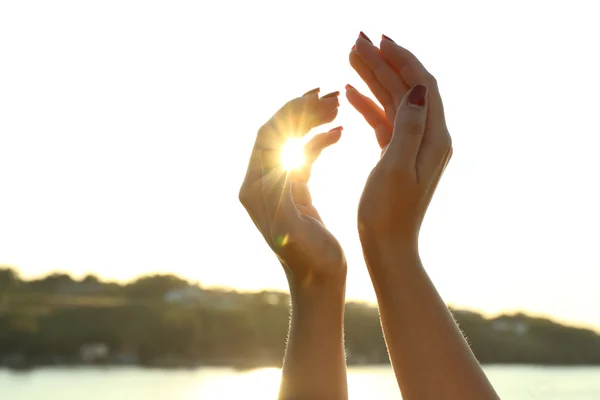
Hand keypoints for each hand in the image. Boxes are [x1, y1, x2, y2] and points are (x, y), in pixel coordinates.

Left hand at [239, 89, 345, 285]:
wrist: (318, 285)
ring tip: (337, 107)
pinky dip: (319, 141)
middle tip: (332, 97)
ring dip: (311, 122)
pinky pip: (303, 155)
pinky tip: (338, 133)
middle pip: (277, 132)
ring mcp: (276, 186)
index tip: (317, 95)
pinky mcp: (293, 191)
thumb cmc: (309, 261)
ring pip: (291, 140)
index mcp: (255, 189)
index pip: (267, 135)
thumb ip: (284, 193)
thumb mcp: (294, 228)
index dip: (290, 111)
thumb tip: (283, 156)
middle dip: (302, 111)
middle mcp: (260, 184)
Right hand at [346, 33, 452, 252]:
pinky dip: (368, 104)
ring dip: (373, 79)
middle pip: (407, 88)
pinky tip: (350, 93)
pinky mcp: (397, 154)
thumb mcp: (396, 169)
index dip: (402, 59)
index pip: (422, 85)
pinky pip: (384, 120)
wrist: (388, 246)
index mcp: (434, 139)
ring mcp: (413, 146)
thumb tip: (418, 88)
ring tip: (350, 56)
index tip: (379, 39)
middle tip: (358, 40)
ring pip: (393, 102)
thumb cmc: (388, 214)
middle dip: (383, 62)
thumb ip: (408, 127)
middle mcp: (429, 138)